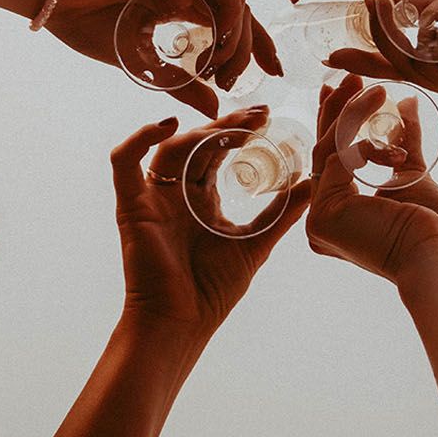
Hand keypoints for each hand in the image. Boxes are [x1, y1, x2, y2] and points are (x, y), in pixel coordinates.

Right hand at [43, 0, 279, 116]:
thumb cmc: (84, 23)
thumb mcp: (142, 64)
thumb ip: (179, 82)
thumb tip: (215, 106)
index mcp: (179, 3)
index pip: (230, 24)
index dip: (252, 49)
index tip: (270, 75)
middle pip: (239, 12)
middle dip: (255, 46)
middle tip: (251, 79)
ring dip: (237, 35)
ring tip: (224, 69)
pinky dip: (229, 8)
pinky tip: (221, 38)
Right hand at [109, 109, 308, 336]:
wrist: (181, 323)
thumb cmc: (213, 291)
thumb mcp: (256, 243)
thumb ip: (282, 212)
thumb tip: (314, 184)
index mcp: (202, 199)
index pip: (218, 153)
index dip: (239, 131)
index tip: (267, 117)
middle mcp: (175, 193)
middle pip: (197, 144)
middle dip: (227, 125)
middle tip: (258, 113)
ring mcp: (151, 197)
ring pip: (170, 147)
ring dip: (201, 131)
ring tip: (234, 125)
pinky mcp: (131, 206)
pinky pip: (124, 162)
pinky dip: (139, 139)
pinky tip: (169, 126)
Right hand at [304, 76, 437, 283]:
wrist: (436, 256)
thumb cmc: (430, 227)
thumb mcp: (412, 172)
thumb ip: (405, 140)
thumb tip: (406, 103)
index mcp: (339, 212)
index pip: (331, 159)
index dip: (334, 122)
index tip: (343, 90)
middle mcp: (322, 218)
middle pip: (324, 151)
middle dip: (336, 110)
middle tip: (349, 78)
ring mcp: (318, 218)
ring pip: (328, 149)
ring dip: (352, 114)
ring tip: (375, 90)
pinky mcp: (323, 215)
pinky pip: (337, 159)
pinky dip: (362, 139)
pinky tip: (389, 136)